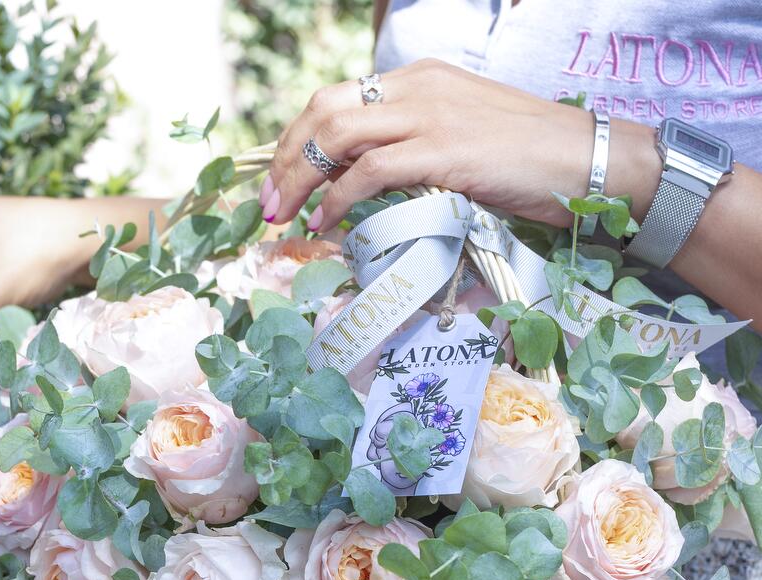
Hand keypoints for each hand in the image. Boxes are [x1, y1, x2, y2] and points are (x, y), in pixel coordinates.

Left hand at [262, 59, 658, 235]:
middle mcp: (417, 88)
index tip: (280, 180)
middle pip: (323, 111)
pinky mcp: (443, 151)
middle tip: (268, 205)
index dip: (298, 141)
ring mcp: (429, 116)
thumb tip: (365, 183)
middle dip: (285, 160)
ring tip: (283, 217)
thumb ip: (413, 148)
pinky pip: (370, 172)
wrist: (588, 160)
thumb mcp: (460, 140)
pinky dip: (338, 198)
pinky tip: (324, 222)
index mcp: (419, 80)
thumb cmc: (529, 160)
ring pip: (337, 136)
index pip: (337, 100)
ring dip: (299, 180)